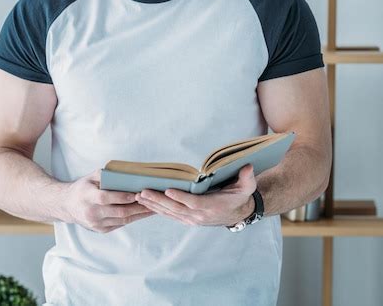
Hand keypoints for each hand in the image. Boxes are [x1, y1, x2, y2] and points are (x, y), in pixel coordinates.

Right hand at [65, 168, 155, 232]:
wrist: (67, 206)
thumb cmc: (82, 187)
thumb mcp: (90, 177)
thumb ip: (105, 174)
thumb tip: (125, 173)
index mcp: (87, 197)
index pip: (106, 198)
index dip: (122, 197)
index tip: (137, 193)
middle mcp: (91, 213)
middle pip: (118, 212)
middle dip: (137, 207)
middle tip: (152, 201)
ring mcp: (96, 224)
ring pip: (122, 220)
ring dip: (139, 215)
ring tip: (153, 208)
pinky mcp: (100, 230)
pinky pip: (120, 224)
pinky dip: (132, 218)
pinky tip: (142, 213)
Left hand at [135, 164, 256, 226]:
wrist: (238, 213)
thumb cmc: (239, 197)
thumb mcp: (246, 187)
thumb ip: (247, 177)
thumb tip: (247, 167)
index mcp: (211, 207)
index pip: (193, 203)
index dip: (180, 198)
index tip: (167, 191)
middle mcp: (199, 215)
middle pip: (176, 209)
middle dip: (158, 201)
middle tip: (143, 192)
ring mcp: (192, 219)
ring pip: (170, 213)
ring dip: (154, 205)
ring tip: (139, 196)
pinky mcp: (188, 219)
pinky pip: (170, 215)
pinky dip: (157, 209)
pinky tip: (146, 203)